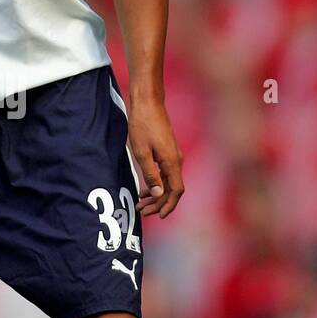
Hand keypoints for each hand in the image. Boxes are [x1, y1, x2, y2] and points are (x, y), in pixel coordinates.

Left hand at [128, 96, 184, 218]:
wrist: (147, 102)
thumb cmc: (142, 125)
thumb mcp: (141, 152)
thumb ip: (150, 174)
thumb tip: (157, 194)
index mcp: (171, 162)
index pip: (176, 191)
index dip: (168, 205)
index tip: (158, 215)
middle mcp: (176, 160)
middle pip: (172, 189)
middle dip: (158, 203)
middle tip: (142, 211)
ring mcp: (172, 155)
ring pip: (168, 182)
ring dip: (156, 195)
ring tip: (140, 203)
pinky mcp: (167, 151)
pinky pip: (165, 173)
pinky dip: (156, 184)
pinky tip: (144, 189)